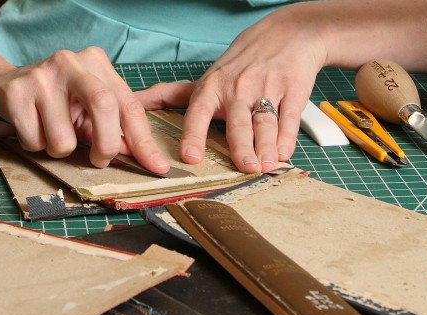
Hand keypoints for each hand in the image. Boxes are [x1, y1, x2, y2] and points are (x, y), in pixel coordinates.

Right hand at [0, 47, 169, 173]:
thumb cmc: (51, 102)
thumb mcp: (85, 109)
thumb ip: (112, 128)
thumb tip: (139, 156)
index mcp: (95, 63)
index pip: (128, 104)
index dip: (143, 140)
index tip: (156, 167)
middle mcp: (70, 62)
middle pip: (103, 107)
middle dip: (106, 146)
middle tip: (98, 160)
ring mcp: (41, 76)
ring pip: (64, 139)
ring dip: (59, 150)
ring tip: (50, 133)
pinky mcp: (16, 93)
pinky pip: (36, 141)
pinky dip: (35, 146)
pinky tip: (30, 128)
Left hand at [135, 7, 325, 172]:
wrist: (286, 35)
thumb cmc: (239, 64)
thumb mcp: (205, 77)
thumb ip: (170, 95)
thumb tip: (133, 104)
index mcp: (212, 88)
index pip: (198, 112)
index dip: (194, 135)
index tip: (190, 157)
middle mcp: (238, 89)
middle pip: (238, 123)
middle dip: (241, 146)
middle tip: (245, 168)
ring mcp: (266, 90)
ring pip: (265, 123)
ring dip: (266, 147)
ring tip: (264, 166)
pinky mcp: (292, 91)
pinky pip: (289, 118)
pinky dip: (287, 138)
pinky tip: (282, 154)